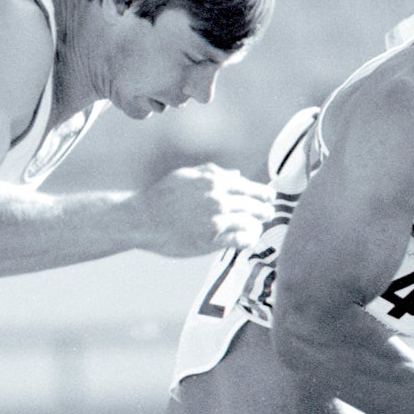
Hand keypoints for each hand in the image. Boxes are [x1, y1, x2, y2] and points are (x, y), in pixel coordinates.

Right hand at [126, 164, 274, 256]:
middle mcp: (219, 199)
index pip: (250, 187)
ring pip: (251, 223)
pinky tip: (248, 239)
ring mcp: (217, 220)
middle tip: (268, 213)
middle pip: (255, 206)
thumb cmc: (162, 195)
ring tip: (258, 227)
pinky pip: (241, 240)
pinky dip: (248, 239)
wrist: (143, 219)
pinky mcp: (212, 240)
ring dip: (257, 225)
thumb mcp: (187, 176)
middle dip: (264, 210)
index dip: (263, 193)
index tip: (270, 197)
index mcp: (215, 181)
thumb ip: (213, 173)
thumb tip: (238, 175)